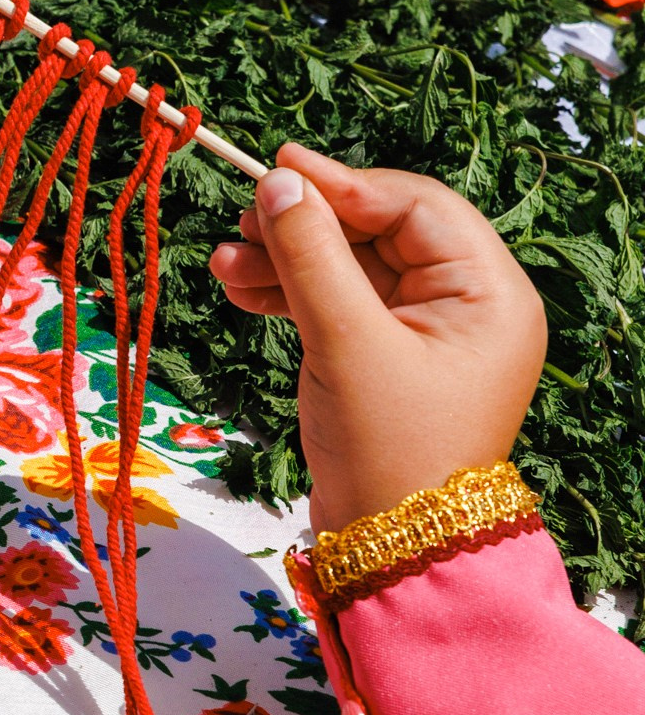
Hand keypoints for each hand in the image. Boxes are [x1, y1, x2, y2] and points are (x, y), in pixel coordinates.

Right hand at [207, 143, 545, 532]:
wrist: (392, 548)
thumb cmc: (390, 447)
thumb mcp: (346, 341)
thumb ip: (310, 254)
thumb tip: (279, 180)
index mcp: (489, 295)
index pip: (416, 206)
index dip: (344, 182)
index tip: (275, 166)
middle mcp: (467, 306)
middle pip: (379, 231)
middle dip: (306, 224)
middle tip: (240, 220)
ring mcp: (426, 333)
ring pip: (351, 265)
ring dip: (287, 258)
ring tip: (224, 262)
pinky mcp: (388, 357)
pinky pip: (340, 301)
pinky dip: (292, 291)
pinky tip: (240, 287)